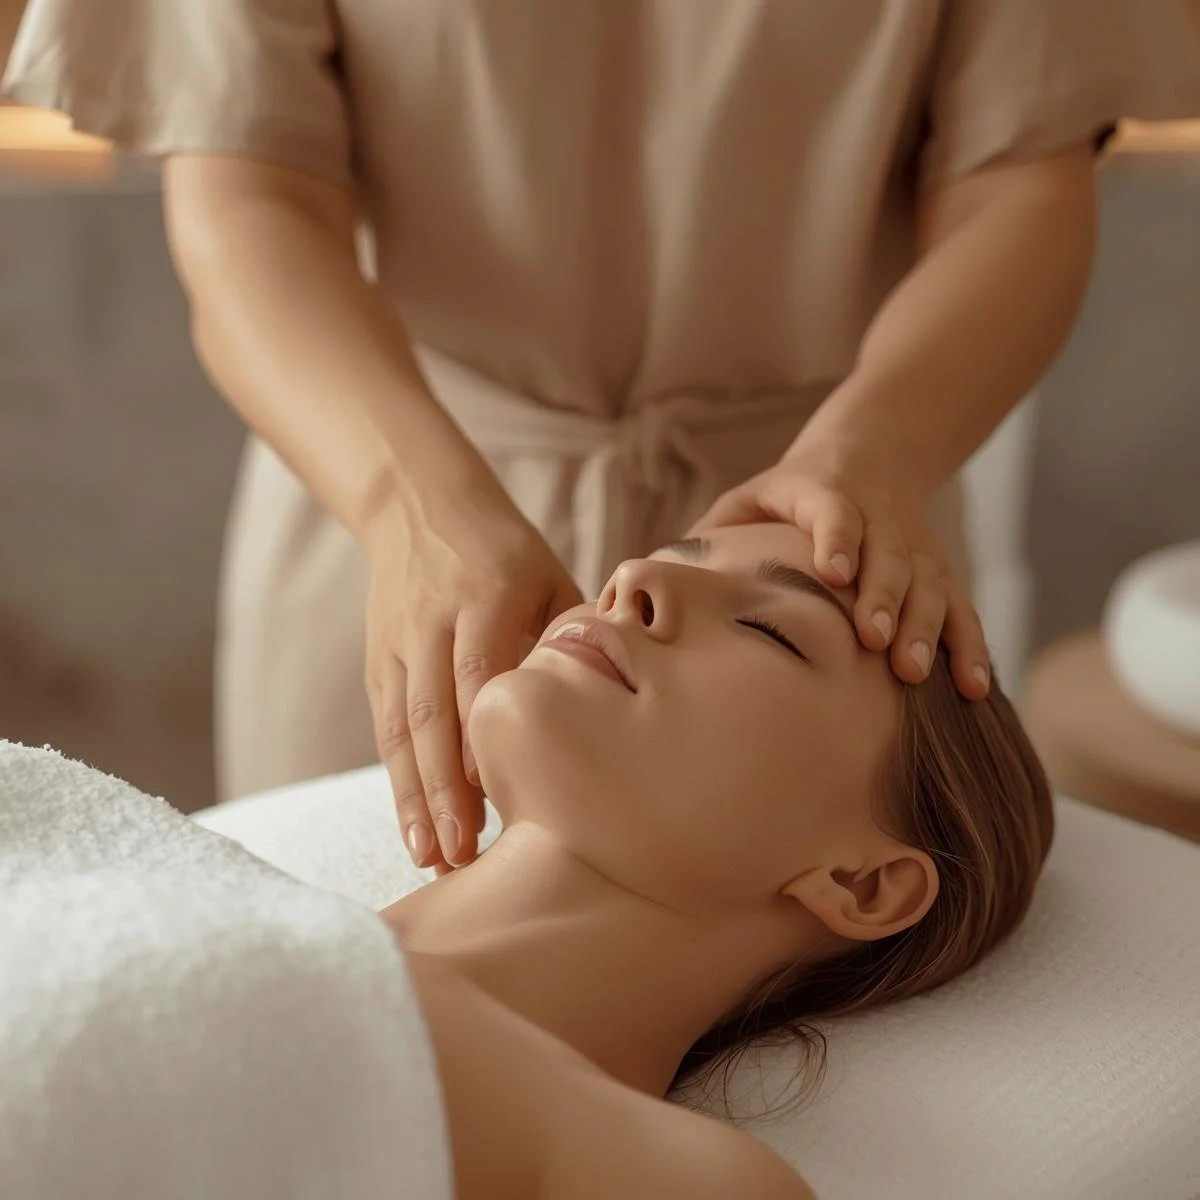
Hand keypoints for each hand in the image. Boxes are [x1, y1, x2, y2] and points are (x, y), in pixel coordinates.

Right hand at [364, 482, 581, 871]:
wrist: (418, 505)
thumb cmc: (504, 549)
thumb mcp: (549, 575)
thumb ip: (571, 634)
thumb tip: (607, 705)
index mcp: (484, 595)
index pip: (478, 674)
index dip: (483, 739)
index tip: (498, 798)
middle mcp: (433, 622)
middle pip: (432, 713)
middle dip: (444, 789)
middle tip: (462, 852)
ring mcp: (398, 644)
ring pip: (401, 728)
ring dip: (415, 797)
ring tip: (432, 855)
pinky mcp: (378, 661)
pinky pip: (387, 727)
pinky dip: (398, 779)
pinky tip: (413, 825)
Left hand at [690, 443, 989, 699]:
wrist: (872, 451)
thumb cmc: (787, 495)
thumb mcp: (746, 500)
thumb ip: (711, 537)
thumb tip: (654, 587)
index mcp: (823, 491)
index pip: (834, 511)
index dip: (836, 538)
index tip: (835, 570)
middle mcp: (878, 517)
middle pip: (888, 555)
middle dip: (882, 597)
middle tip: (872, 639)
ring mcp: (913, 546)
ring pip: (926, 585)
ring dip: (923, 627)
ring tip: (911, 672)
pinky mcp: (937, 571)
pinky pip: (959, 608)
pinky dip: (969, 647)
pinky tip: (972, 689)